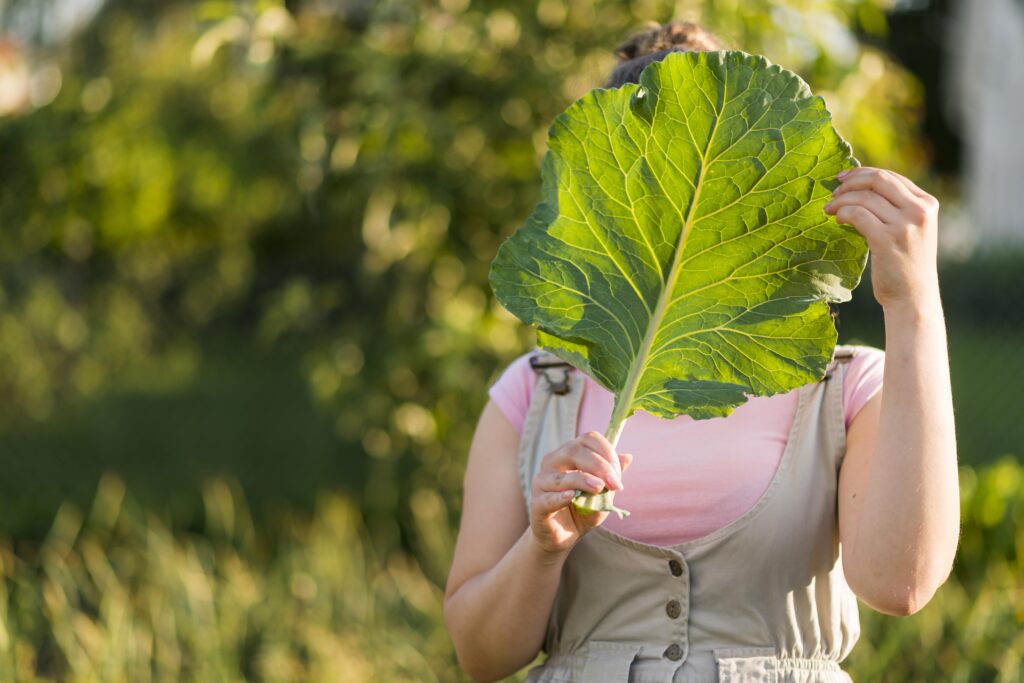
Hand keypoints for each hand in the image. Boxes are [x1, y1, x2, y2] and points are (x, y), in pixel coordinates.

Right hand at [529, 431, 631, 556]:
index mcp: (569, 454)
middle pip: (574, 451)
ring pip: (561, 476)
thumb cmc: (583, 511)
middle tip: (615, 483)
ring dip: (583, 480)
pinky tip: (572, 497)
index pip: (588, 439)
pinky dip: (560, 497)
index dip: (606, 451)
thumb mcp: (603, 493)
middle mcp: (552, 462)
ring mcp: (541, 482)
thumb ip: (611, 475)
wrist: (564, 537)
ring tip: (599, 488)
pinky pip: (548, 498)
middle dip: (599, 465)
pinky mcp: (537, 503)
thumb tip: (628, 456)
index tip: (618, 473)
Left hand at [824, 167, 940, 311]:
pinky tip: (837, 219)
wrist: (912, 297)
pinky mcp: (887, 239)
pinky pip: (857, 214)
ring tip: (829, 208)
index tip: (843, 178)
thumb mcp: (911, 229)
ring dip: (841, 200)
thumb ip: (896, 207)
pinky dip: (843, 213)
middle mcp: (920, 210)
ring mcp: (905, 225)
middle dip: (850, 181)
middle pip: (878, 179)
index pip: (891, 176)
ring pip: (864, 197)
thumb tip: (861, 186)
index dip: (863, 173)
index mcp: (927, 203)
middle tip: (833, 191)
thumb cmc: (905, 263)